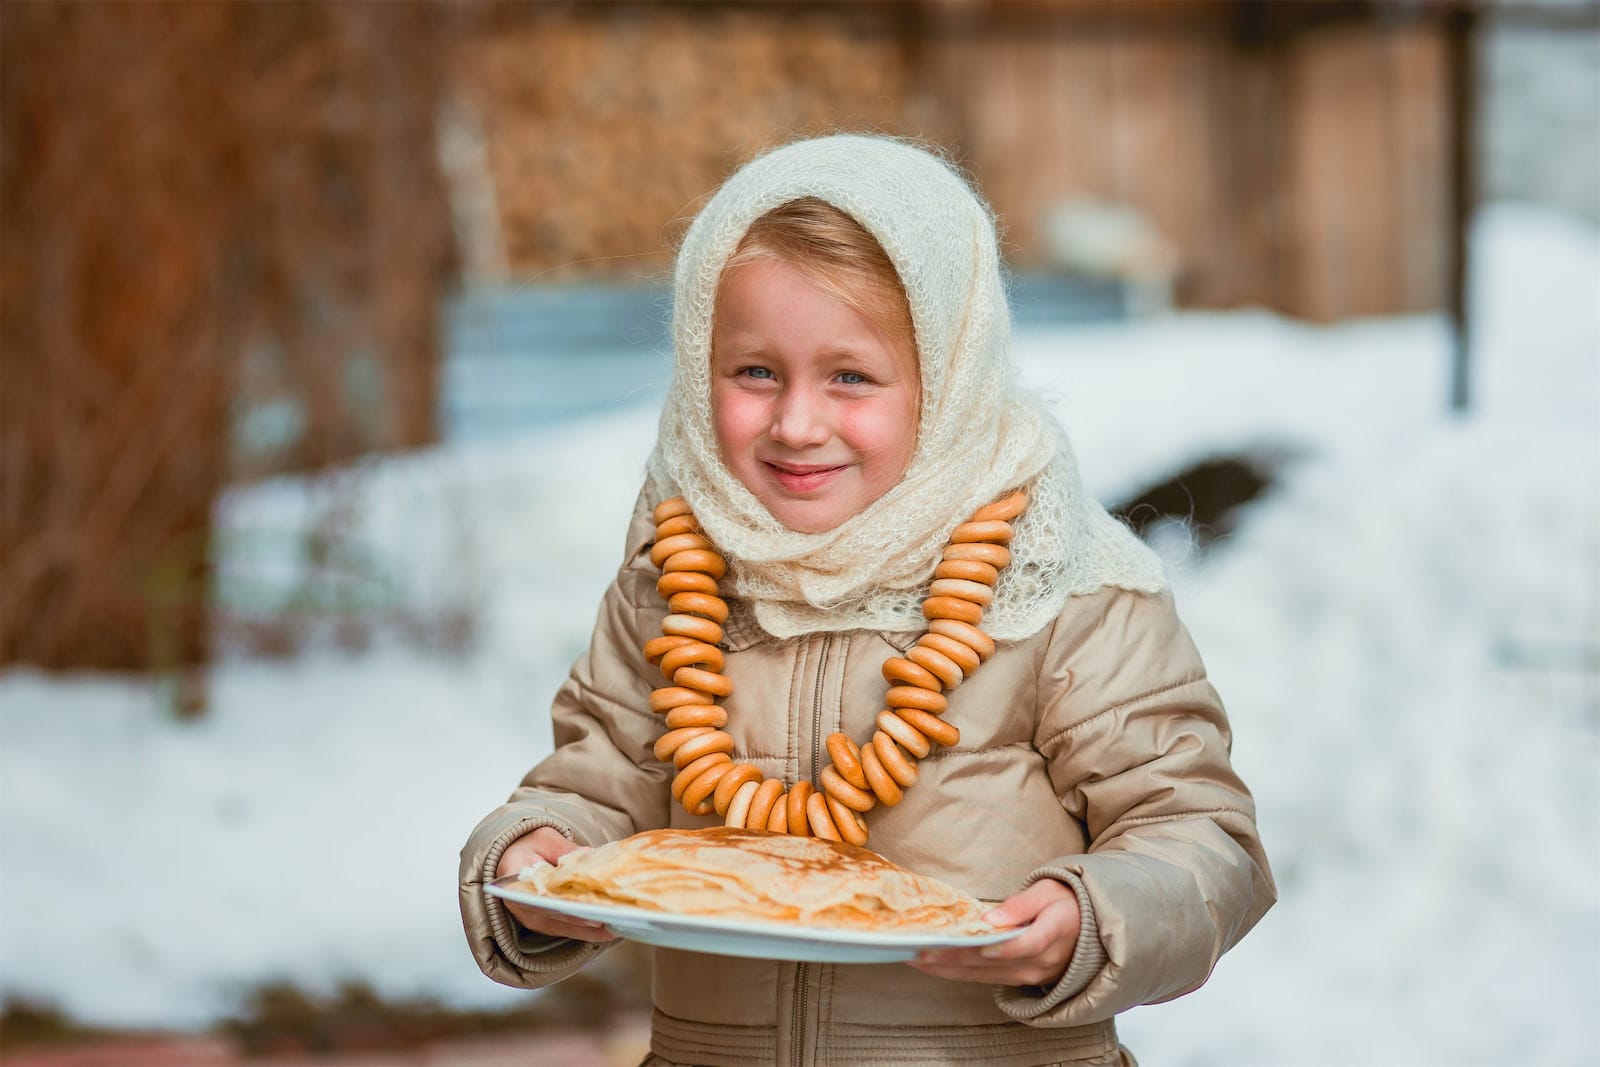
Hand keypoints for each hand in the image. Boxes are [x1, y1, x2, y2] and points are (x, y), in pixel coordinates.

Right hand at [494, 827, 614, 942]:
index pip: (546, 901)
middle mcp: (523, 908)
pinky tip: (607, 930)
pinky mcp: (545, 922)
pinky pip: (567, 930)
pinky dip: (587, 931)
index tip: (592, 914)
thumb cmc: (527, 845)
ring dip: (591, 931)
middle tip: (613, 923)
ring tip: (616, 927)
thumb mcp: (543, 839)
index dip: (569, 910)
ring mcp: (534, 918)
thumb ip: (562, 847)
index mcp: (516, 884)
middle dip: (587, 922)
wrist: (513, 856)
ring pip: (566, 928)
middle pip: (559, 918)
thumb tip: (588, 854)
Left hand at [908, 879, 1079, 986]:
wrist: (1088, 926)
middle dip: (954, 960)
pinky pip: (988, 979)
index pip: (1026, 944)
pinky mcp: (1022, 979)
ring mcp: (1032, 975)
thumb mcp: (1048, 890)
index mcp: (1055, 932)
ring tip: (918, 961)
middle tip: (920, 953)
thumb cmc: (1066, 900)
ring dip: (951, 970)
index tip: (973, 944)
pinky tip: (938, 967)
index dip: (1000, 947)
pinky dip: (961, 973)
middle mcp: (1043, 961)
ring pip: (986, 976)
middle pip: (994, 965)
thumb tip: (991, 918)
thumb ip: (1022, 904)